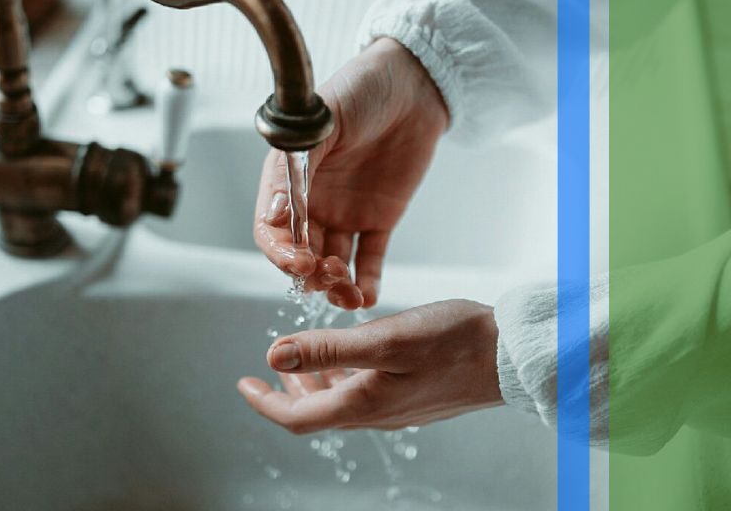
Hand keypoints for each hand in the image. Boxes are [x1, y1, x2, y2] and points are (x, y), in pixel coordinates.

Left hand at [237, 300, 503, 433]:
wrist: (513, 356)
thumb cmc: (455, 342)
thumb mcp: (384, 339)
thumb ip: (327, 348)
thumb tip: (274, 357)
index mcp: (363, 403)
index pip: (298, 417)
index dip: (265, 402)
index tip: (244, 384)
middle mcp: (377, 414)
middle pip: (318, 412)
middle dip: (287, 393)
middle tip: (270, 372)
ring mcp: (398, 407)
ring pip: (342, 402)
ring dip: (316, 384)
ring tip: (303, 361)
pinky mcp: (415, 396)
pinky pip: (366, 394)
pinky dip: (345, 377)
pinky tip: (352, 355)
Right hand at [254, 38, 448, 309]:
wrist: (414, 83)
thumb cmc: (361, 89)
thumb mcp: (323, 121)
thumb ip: (299, 164)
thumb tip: (275, 212)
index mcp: (290, 178)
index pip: (271, 228)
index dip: (280, 252)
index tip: (299, 262)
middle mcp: (313, 202)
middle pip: (300, 254)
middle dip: (309, 274)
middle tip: (326, 276)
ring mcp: (345, 213)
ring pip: (332, 263)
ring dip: (335, 284)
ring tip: (348, 294)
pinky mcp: (378, 219)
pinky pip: (369, 258)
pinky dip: (366, 281)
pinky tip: (367, 297)